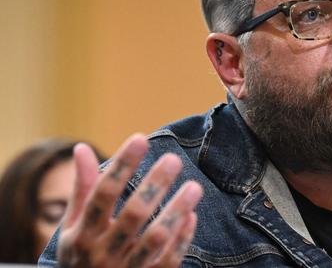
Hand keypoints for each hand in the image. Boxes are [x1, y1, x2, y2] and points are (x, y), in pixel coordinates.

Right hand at [57, 134, 203, 266]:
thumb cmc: (83, 255)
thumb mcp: (74, 227)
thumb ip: (83, 189)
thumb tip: (81, 148)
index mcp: (82, 235)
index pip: (102, 194)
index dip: (121, 166)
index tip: (140, 139)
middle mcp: (102, 254)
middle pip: (133, 215)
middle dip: (154, 185)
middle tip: (173, 159)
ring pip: (155, 239)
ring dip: (176, 211)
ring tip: (194, 187)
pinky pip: (169, 260)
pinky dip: (182, 238)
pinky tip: (192, 216)